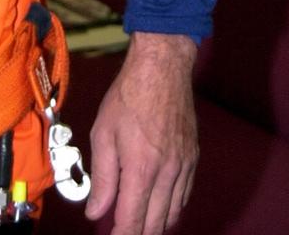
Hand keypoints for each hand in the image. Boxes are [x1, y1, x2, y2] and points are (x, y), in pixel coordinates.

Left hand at [84, 32, 197, 234]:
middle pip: (155, 224)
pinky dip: (170, 208)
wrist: (162, 69)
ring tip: (138, 224)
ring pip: (173, 214)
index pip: (133, 221)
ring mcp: (184, 168)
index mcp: (142, 169)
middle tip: (122, 232)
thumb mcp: (103, 134)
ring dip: (155, 225)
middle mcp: (168, 174)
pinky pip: (184, 196)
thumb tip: (95, 211)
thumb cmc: (127, 97)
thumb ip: (102, 177)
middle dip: (138, 233)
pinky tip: (158, 206)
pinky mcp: (193, 160)